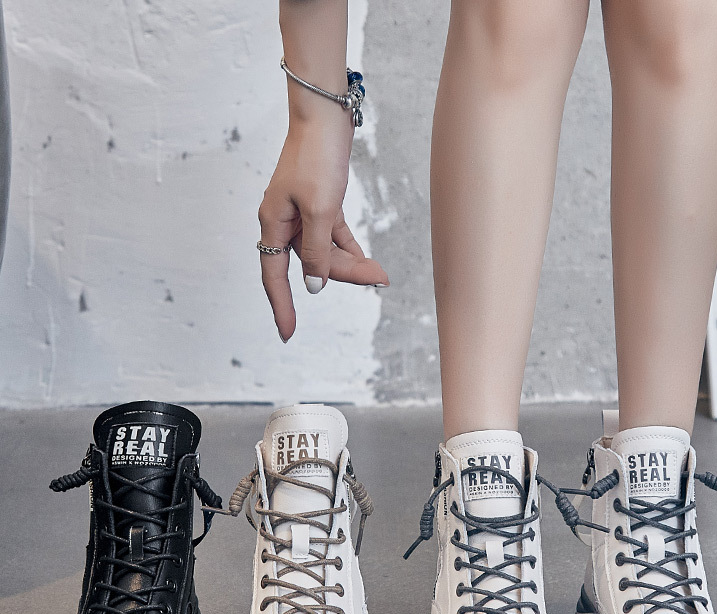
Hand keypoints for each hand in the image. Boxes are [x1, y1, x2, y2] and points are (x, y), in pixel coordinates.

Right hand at [258, 121, 388, 341]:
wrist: (326, 116)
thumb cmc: (317, 158)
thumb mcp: (320, 210)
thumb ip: (317, 251)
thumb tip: (314, 285)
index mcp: (273, 223)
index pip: (274, 276)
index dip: (282, 306)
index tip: (287, 333)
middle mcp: (283, 222)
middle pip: (311, 264)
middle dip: (343, 275)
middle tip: (379, 278)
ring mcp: (301, 213)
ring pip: (325, 251)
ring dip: (351, 263)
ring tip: (381, 271)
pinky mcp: (319, 203)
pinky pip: (333, 236)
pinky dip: (349, 248)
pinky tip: (367, 260)